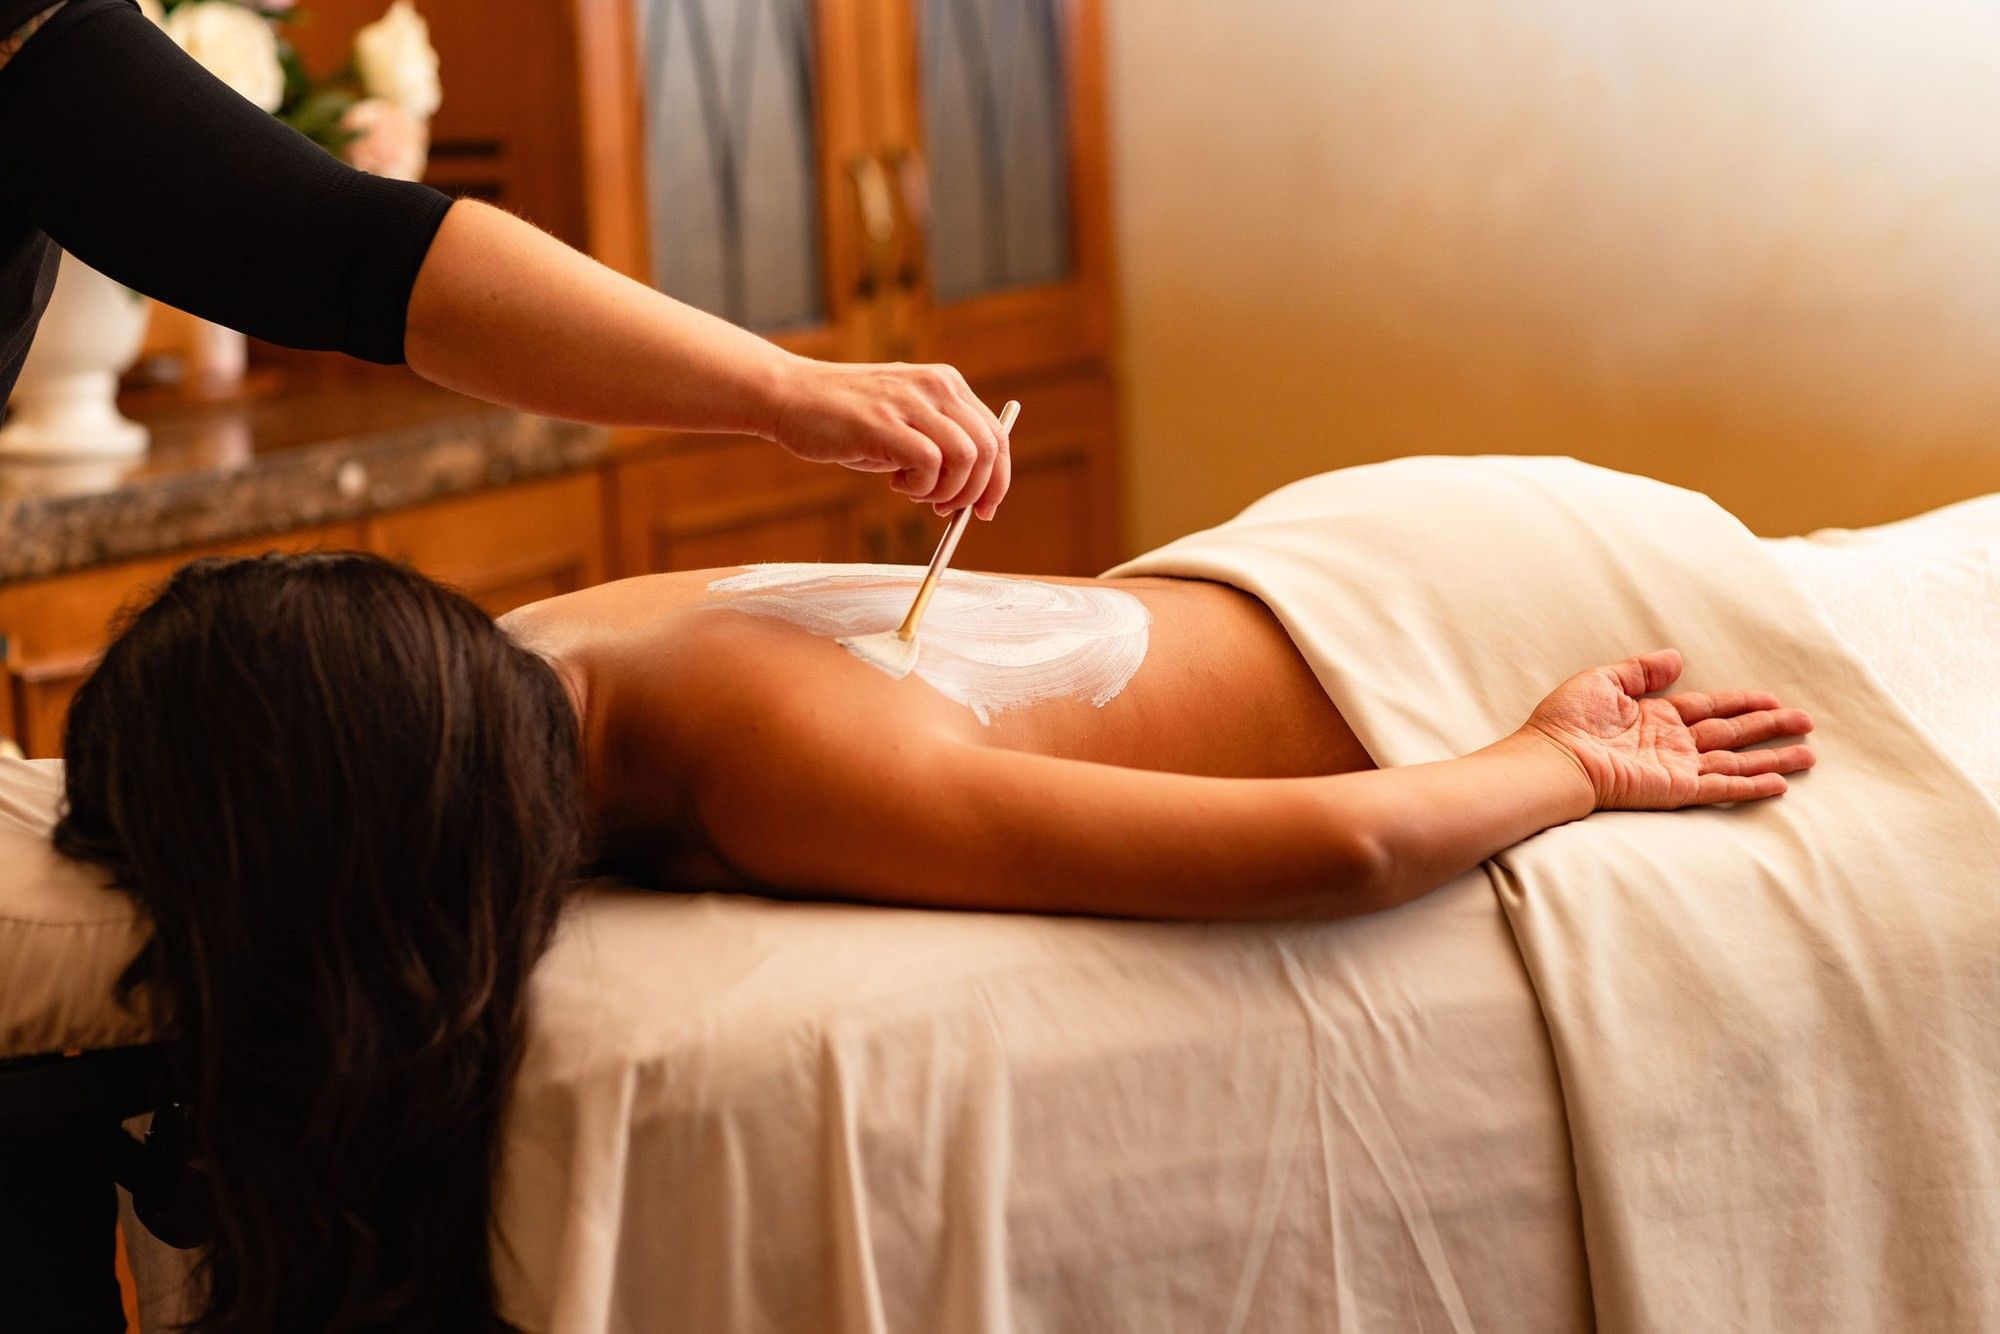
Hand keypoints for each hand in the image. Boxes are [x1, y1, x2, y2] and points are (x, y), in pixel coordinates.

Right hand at [768, 357, 1011, 518]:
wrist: (791, 396)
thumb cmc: (847, 419)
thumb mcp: (905, 421)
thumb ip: (941, 444)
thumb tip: (974, 493)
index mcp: (946, 384)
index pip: (996, 435)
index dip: (997, 479)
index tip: (983, 510)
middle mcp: (936, 387)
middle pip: (988, 448)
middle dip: (976, 492)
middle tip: (946, 511)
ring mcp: (910, 402)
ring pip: (966, 457)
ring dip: (946, 491)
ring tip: (912, 491)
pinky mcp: (884, 423)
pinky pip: (931, 464)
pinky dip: (921, 487)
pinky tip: (895, 483)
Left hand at [1523, 649, 1814, 809]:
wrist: (1552, 758)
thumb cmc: (1566, 721)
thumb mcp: (1603, 681)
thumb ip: (1641, 670)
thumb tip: (1674, 657)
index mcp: (1655, 717)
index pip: (1710, 708)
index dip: (1742, 702)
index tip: (1772, 698)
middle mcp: (1672, 743)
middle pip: (1733, 733)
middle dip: (1770, 727)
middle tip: (1807, 721)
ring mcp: (1677, 768)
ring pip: (1737, 761)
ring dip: (1773, 758)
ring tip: (1810, 755)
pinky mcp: (1676, 788)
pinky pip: (1721, 786)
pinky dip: (1751, 785)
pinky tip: (1780, 783)